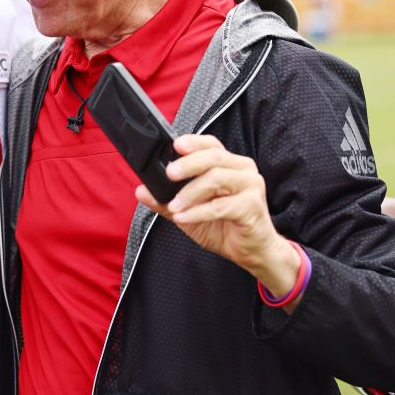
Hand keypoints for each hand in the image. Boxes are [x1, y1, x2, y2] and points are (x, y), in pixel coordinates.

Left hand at [135, 134, 302, 305]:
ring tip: (173, 206)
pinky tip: (183, 218)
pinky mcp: (252, 206)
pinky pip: (221, 206)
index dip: (194, 142)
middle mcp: (243, 170)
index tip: (175, 145)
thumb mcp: (189, 212)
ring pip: (217, 179)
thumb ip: (166, 200)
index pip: (211, 145)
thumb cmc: (224, 227)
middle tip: (169, 174)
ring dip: (190, 193)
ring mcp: (251, 186)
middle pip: (214, 157)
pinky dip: (198, 212)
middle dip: (188, 164)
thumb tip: (141, 191)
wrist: (252, 251)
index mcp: (230, 165)